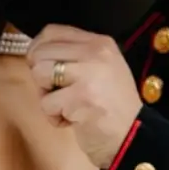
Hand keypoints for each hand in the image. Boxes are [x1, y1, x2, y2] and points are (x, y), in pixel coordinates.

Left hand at [26, 25, 141, 168]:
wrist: (132, 137)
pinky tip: (72, 121)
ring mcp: (88, 74)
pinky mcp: (80, 97)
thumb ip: (74, 56)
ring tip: (66, 106)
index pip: (52, 32)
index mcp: (100, 43)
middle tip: (59, 93)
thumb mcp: (101, 69)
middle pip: (41, 53)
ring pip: (39, 73)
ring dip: (46, 96)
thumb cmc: (113, 107)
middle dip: (41, 77)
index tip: (42, 67)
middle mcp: (95, 52)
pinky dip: (54, 117)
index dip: (38, 49)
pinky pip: (46, 103)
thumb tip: (36, 53)